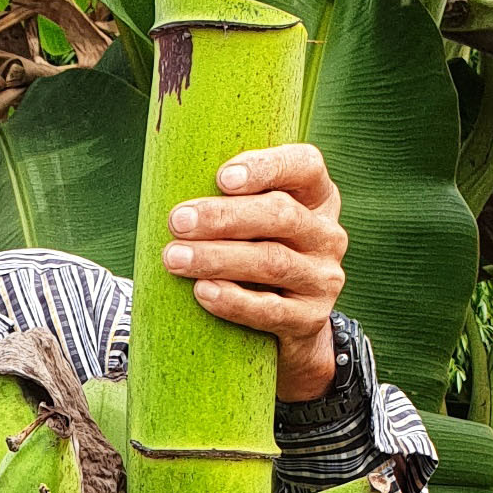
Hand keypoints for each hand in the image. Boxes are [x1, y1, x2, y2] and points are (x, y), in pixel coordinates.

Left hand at [162, 142, 347, 401]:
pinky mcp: (311, 318)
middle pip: (280, 215)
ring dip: (218, 258)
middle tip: (177, 221)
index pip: (305, 165)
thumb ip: (230, 201)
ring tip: (174, 258)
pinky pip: (270, 310)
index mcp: (316, 197)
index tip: (222, 177)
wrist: (288, 327)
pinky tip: (203, 292)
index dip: (266, 167)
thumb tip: (165, 183)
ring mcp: (323, 278)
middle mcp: (327, 234)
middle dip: (224, 217)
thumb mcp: (254, 224)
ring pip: (272, 261)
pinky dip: (234, 300)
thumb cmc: (255, 257)